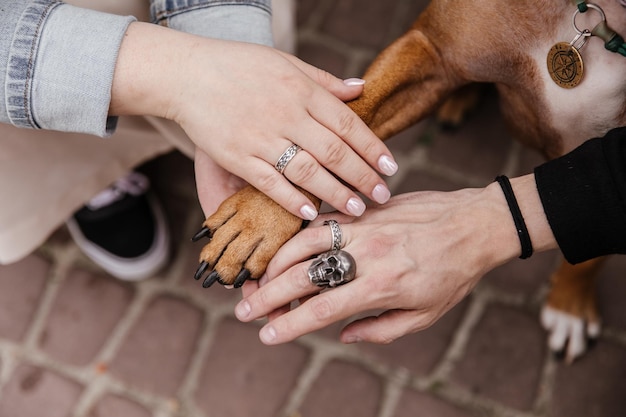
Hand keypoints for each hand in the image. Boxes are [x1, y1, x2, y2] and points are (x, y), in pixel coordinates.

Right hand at [110, 22, 397, 219]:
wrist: (187, 73)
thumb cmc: (239, 65)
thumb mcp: (286, 61)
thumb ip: (324, 80)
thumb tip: (361, 88)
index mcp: (301, 89)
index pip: (347, 123)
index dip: (372, 148)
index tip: (390, 167)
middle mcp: (286, 114)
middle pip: (334, 151)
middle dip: (362, 176)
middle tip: (382, 195)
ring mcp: (260, 137)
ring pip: (307, 171)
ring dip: (335, 193)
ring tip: (356, 209)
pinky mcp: (237, 156)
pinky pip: (270, 183)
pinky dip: (291, 199)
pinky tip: (310, 212)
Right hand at [235, 176, 556, 343]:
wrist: (474, 224)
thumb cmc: (452, 274)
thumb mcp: (424, 314)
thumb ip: (380, 328)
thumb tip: (342, 335)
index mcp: (381, 286)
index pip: (323, 309)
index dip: (290, 325)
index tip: (267, 335)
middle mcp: (366, 255)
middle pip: (305, 277)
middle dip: (269, 296)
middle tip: (245, 310)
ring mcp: (363, 228)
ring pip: (306, 242)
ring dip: (277, 263)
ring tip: (260, 279)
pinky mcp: (364, 211)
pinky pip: (323, 221)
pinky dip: (300, 235)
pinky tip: (286, 248)